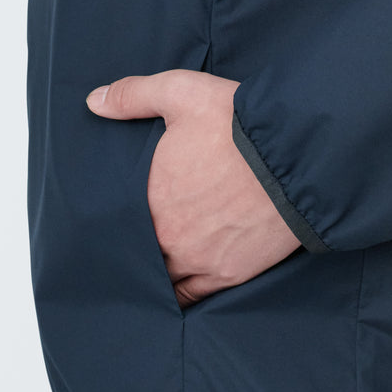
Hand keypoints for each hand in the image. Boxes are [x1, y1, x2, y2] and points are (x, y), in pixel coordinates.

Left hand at [86, 69, 301, 309]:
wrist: (297, 158)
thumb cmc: (240, 126)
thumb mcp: (182, 93)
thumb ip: (133, 95)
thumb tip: (94, 102)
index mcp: (149, 199)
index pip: (116, 225)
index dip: (113, 228)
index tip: (110, 227)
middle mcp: (168, 237)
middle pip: (138, 258)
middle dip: (132, 256)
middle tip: (125, 256)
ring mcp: (199, 260)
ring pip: (163, 282)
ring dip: (154, 280)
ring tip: (148, 278)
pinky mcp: (230, 275)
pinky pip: (195, 297)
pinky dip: (181, 298)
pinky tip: (174, 298)